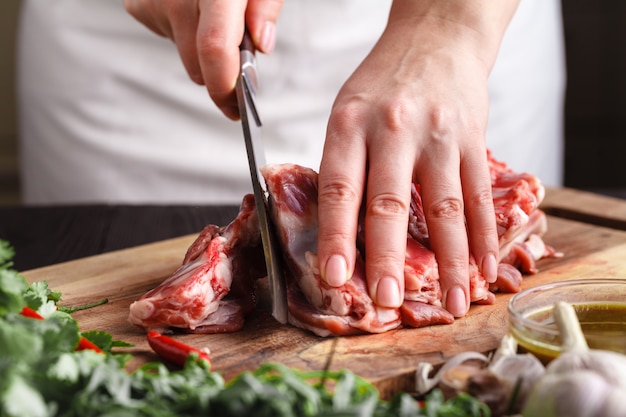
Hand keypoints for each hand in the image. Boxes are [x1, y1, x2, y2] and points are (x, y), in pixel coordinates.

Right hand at [123, 0, 283, 119]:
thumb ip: (265, 5)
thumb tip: (260, 45)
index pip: (214, 47)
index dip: (226, 85)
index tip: (237, 108)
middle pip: (198, 64)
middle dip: (222, 73)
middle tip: (241, 54)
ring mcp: (153, 1)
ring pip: (184, 56)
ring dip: (203, 51)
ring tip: (214, 15)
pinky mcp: (138, 5)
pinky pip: (169, 38)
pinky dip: (185, 34)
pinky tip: (192, 7)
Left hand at [316, 0, 517, 316]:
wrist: (436, 38)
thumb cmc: (383, 83)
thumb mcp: (347, 111)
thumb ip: (344, 166)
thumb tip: (338, 233)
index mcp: (350, 123)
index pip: (339, 188)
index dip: (336, 236)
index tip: (335, 277)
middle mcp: (393, 129)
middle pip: (390, 203)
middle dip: (389, 258)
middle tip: (387, 300)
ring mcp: (438, 135)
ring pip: (444, 209)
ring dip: (449, 263)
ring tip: (453, 303)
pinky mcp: (473, 139)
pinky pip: (479, 196)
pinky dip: (484, 237)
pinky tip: (484, 268)